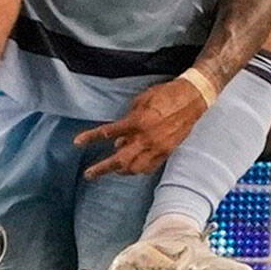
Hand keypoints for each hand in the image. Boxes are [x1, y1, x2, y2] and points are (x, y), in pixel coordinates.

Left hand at [73, 78, 208, 177]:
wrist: (193, 98)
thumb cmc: (166, 95)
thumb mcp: (141, 100)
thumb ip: (128, 120)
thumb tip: (118, 139)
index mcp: (137, 121)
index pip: (108, 132)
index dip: (91, 138)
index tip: (78, 142)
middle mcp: (146, 138)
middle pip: (119, 160)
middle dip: (102, 169)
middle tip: (90, 174)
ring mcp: (157, 147)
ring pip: (134, 168)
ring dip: (120, 170)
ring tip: (111, 169)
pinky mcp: (167, 152)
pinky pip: (148, 167)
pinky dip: (137, 169)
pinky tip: (131, 167)